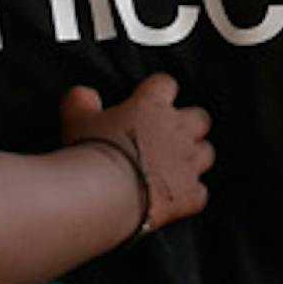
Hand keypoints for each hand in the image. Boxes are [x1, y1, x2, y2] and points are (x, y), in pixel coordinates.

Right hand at [62, 77, 211, 231]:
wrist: (104, 192)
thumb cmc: (91, 151)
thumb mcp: (76, 117)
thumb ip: (82, 99)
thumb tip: (84, 95)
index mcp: (152, 105)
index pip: (166, 84)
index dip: (159, 92)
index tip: (149, 100)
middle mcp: (178, 129)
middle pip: (200, 118)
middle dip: (189, 125)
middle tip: (168, 136)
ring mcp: (188, 162)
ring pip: (206, 153)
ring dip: (193, 159)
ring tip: (174, 168)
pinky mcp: (190, 194)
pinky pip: (200, 193)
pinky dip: (190, 196)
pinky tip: (175, 199)